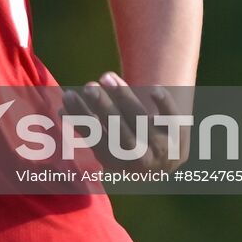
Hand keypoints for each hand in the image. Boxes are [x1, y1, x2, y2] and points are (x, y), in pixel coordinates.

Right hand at [64, 72, 189, 173]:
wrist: (166, 155)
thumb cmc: (126, 141)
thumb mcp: (108, 140)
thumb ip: (87, 126)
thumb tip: (61, 109)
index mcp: (118, 165)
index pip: (96, 141)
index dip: (82, 119)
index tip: (68, 95)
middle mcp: (141, 162)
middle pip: (119, 134)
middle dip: (103, 108)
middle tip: (89, 86)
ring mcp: (162, 150)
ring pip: (142, 123)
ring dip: (124, 98)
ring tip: (107, 76)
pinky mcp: (180, 136)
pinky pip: (173, 120)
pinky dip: (165, 106)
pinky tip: (153, 89)